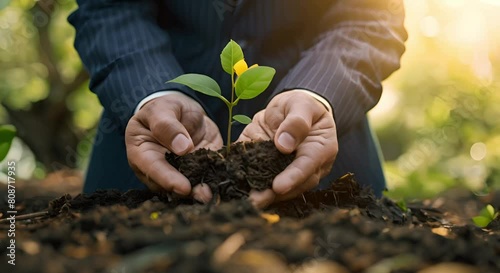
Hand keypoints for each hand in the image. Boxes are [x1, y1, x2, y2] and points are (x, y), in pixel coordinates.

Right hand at [125, 93, 221, 201]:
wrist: (181, 111)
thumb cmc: (164, 109)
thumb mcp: (162, 109)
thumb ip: (167, 126)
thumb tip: (182, 147)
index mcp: (141, 153)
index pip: (153, 168)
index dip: (167, 179)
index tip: (183, 187)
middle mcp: (158, 169)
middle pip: (170, 185)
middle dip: (187, 191)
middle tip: (204, 195)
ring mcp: (178, 173)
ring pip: (187, 186)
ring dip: (200, 190)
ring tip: (212, 193)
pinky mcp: (197, 171)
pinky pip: (204, 177)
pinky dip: (213, 181)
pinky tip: (222, 182)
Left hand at [237, 90, 337, 207]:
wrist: (291, 109)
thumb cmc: (301, 105)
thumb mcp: (300, 104)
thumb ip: (296, 122)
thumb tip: (284, 145)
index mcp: (321, 148)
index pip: (308, 165)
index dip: (293, 177)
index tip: (278, 187)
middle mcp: (309, 166)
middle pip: (295, 184)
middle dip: (274, 194)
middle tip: (254, 200)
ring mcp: (291, 171)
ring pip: (280, 189)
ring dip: (263, 195)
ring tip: (245, 200)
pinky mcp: (273, 171)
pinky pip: (264, 180)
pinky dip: (252, 185)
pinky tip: (239, 189)